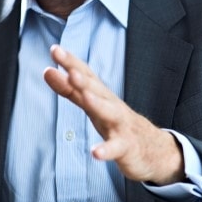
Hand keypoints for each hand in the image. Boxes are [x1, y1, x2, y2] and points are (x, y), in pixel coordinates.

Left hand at [43, 45, 184, 184]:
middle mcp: (111, 105)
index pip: (86, 75)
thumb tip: (47, 70)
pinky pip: (115, 148)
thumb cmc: (117, 123)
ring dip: (97, 104)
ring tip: (86, 97)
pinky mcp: (126, 147)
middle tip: (68, 67)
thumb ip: (69, 89)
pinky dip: (106, 150)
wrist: (154, 149)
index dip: (71, 62)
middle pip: (96, 89)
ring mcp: (120, 125)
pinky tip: (95, 152)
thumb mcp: (92, 104)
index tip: (55, 49)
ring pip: (109, 112)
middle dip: (82, 77)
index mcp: (101, 95)